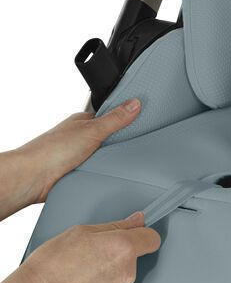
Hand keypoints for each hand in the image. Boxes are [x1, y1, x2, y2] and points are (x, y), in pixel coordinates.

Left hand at [0, 99, 140, 219]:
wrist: (33, 179)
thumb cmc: (52, 150)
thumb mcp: (92, 130)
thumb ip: (115, 119)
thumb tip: (134, 103)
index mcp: (84, 122)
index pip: (112, 116)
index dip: (128, 118)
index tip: (144, 119)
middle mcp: (82, 138)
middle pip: (111, 137)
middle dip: (123, 141)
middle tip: (139, 143)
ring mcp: (81, 156)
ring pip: (106, 155)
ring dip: (113, 159)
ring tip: (128, 159)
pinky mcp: (80, 172)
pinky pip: (100, 170)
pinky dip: (106, 172)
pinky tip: (114, 173)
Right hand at [0, 212, 160, 282]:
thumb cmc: (54, 262)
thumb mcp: (84, 231)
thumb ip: (117, 225)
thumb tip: (137, 220)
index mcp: (123, 247)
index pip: (153, 238)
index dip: (144, 234)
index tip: (136, 234)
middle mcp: (126, 271)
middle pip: (135, 257)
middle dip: (121, 252)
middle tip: (96, 251)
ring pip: (123, 275)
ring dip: (111, 271)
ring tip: (86, 268)